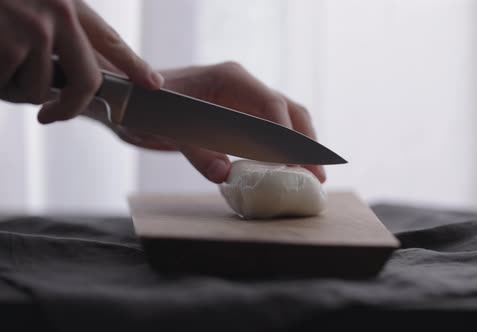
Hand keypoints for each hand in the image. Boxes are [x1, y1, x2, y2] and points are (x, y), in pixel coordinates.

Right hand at [0, 0, 162, 122]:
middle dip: (70, 107)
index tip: (153, 85)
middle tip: (50, 116)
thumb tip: (61, 81)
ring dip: (14, 88)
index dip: (135, 65)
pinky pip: (7, 87)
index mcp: (66, 2)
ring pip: (39, 89)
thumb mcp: (31, 2)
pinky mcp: (5, 44)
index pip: (110, 40)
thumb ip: (52, 30)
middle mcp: (57, 15)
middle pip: (86, 80)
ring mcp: (32, 30)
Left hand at [88, 62, 326, 183]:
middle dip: (306, 142)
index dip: (289, 135)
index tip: (300, 162)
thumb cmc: (144, 106)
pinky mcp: (239, 116)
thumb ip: (197, 151)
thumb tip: (227, 175)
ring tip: (310, 175)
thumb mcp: (168, 129)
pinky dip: (283, 150)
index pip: (272, 104)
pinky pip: (269, 131)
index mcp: (230, 79)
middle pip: (289, 110)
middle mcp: (243, 86)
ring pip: (285, 120)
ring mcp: (243, 100)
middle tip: (317, 174)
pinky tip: (288, 169)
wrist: (127, 100)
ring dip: (299, 146)